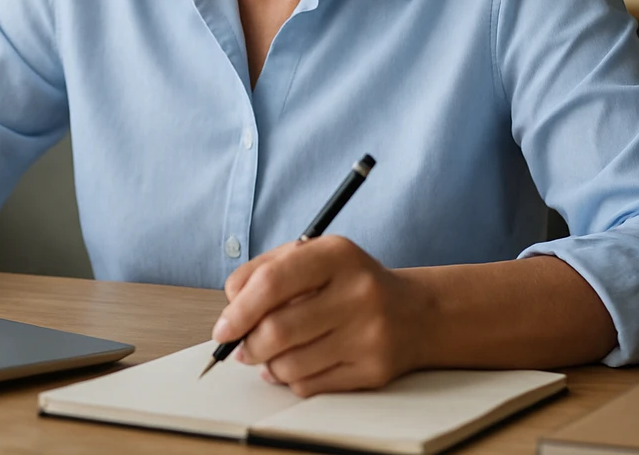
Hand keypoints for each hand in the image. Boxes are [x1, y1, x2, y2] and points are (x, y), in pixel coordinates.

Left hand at [213, 235, 428, 395]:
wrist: (415, 312)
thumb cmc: (349, 282)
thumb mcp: (311, 256)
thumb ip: (263, 271)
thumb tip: (230, 306)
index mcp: (337, 255)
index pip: (272, 283)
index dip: (238, 310)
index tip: (223, 328)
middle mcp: (358, 292)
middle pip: (278, 330)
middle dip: (248, 344)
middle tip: (241, 347)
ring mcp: (369, 333)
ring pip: (290, 364)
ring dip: (267, 364)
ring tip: (269, 354)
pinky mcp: (374, 369)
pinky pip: (310, 385)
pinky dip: (290, 379)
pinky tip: (294, 365)